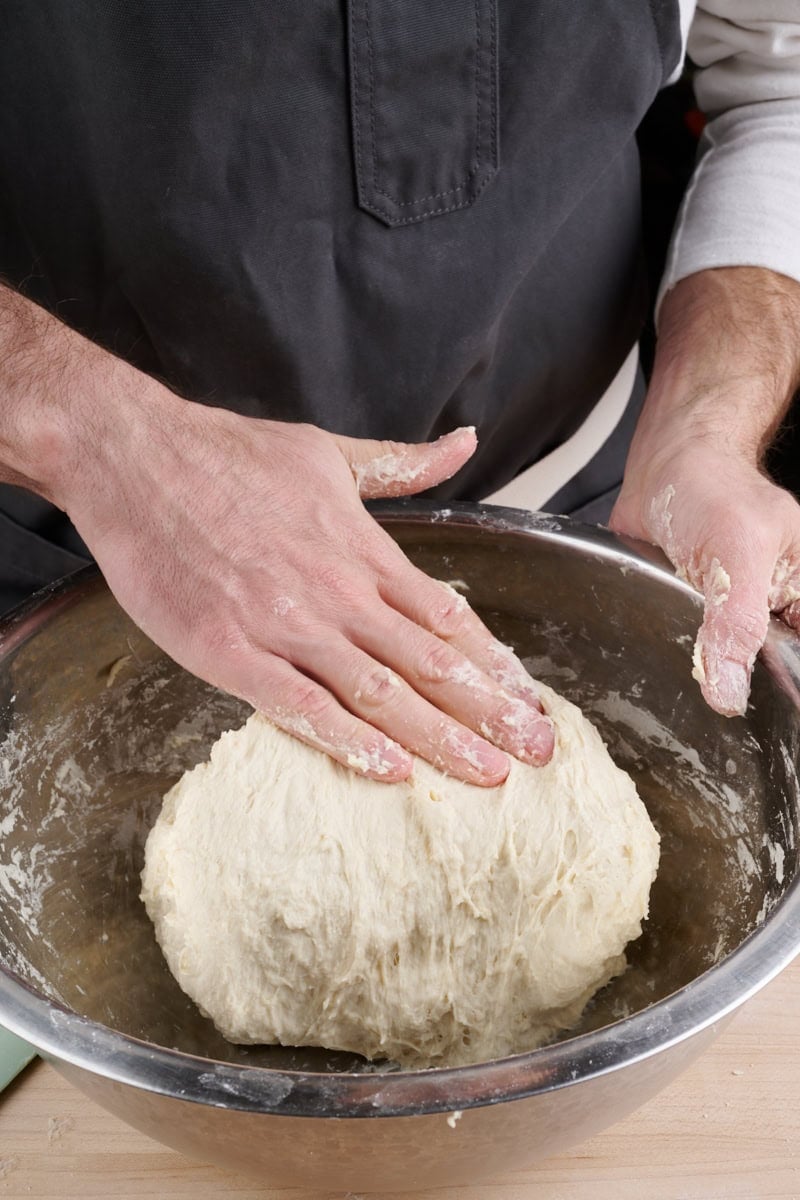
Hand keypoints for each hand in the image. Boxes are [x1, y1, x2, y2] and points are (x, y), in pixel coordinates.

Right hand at [0, 286, 552, 783]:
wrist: (133, 455)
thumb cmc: (228, 454)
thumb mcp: (329, 450)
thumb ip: (402, 463)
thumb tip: (466, 442)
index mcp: (361, 548)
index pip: (446, 616)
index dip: (493, 663)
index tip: (530, 700)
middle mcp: (335, 589)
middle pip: (427, 661)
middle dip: (488, 711)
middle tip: (539, 754)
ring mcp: (282, 621)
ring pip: (376, 689)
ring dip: (437, 735)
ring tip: (486, 774)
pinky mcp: (226, 648)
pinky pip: (295, 705)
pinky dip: (344, 739)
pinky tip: (388, 770)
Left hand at [609, 267, 799, 717]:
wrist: (664, 467)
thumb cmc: (713, 489)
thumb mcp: (737, 554)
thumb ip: (736, 624)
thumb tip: (730, 693)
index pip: (796, 673)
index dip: (780, 704)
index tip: (760, 745)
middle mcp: (775, 619)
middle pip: (764, 684)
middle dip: (736, 699)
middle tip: (705, 719)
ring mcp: (733, 625)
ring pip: (721, 678)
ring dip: (696, 687)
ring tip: (678, 700)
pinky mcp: (694, 625)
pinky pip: (687, 661)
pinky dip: (670, 669)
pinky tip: (655, 680)